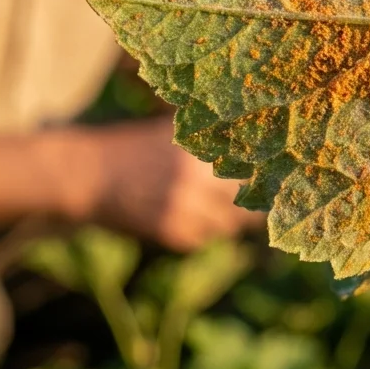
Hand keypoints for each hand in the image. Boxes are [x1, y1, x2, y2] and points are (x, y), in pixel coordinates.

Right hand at [64, 118, 262, 251]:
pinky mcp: (171, 232)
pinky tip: (182, 215)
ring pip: (228, 224)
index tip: (280, 182)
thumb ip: (213, 136)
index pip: (253, 169)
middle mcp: (197, 176)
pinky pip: (203, 238)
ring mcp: (184, 206)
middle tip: (257, 201)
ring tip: (207, 205)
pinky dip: (200, 231)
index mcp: (202, 146)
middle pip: (248, 201)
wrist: (89, 175)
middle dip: (252, 203)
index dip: (269, 179)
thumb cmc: (137, 148)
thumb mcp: (174, 130)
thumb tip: (262, 143)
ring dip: (224, 219)